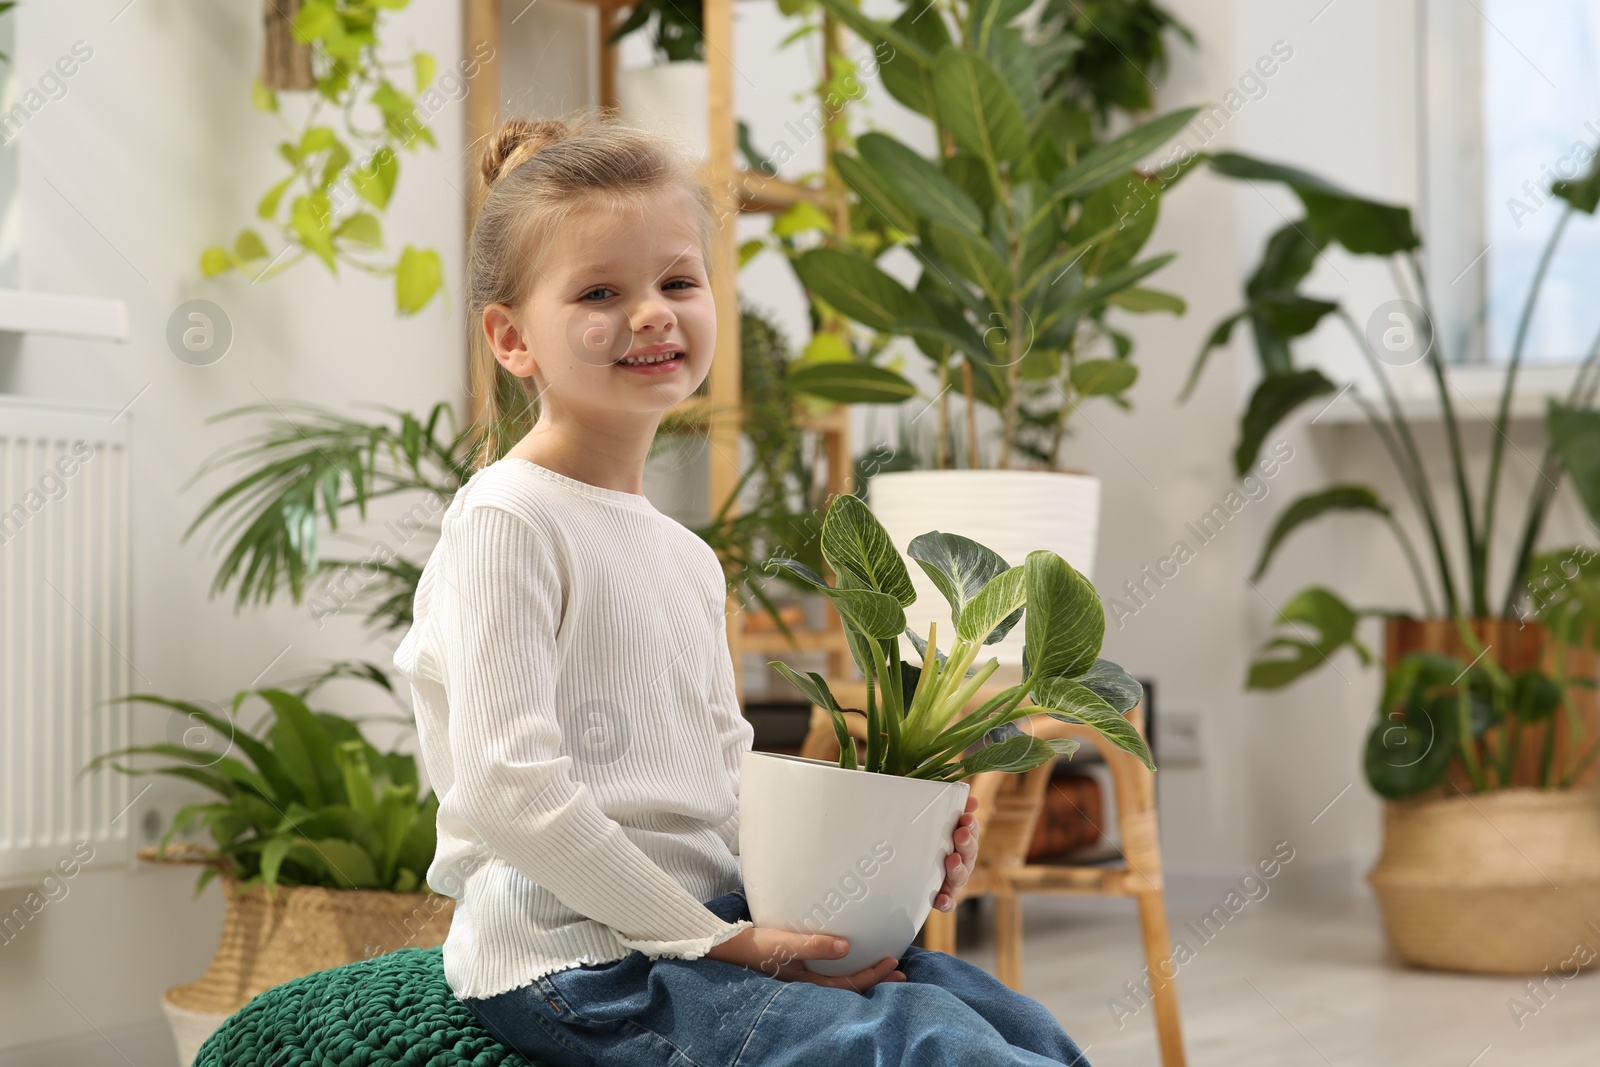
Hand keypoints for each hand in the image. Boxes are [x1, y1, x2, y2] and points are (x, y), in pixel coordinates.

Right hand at [705, 926, 905, 991]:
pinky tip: (849, 955)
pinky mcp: (797, 965)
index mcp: (807, 981)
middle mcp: (808, 982)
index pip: (848, 984)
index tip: (893, 963)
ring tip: (884, 967)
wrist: (726, 946)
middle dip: (875, 981)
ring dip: (863, 973)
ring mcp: (803, 976)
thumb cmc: (754, 946)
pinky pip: (828, 970)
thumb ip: (813, 945)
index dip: (872, 976)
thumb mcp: (783, 944)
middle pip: (848, 987)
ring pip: (840, 980)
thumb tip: (845, 946)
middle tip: (901, 973)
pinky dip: (845, 965)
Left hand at [933, 794, 978, 911]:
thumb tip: (970, 796)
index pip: (972, 831)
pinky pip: (948, 902)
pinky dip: (946, 902)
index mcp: (963, 841)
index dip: (971, 825)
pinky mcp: (945, 896)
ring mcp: (954, 880)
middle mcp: (962, 861)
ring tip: (952, 860)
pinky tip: (941, 899)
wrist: (913, 872)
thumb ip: (954, 809)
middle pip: (969, 853)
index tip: (966, 817)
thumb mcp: (941, 823)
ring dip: (958, 868)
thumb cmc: (931, 841)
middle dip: (966, 842)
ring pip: (960, 876)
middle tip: (961, 833)